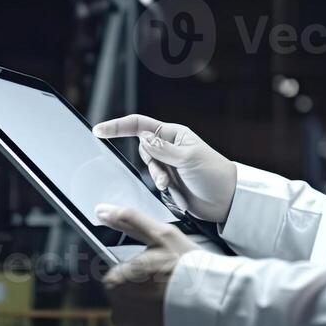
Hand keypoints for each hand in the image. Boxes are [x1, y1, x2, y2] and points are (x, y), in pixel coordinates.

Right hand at [92, 114, 238, 222]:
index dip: (118, 126)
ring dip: (157, 178)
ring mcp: (168, 164)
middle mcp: (169, 147)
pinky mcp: (169, 181)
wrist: (227, 200)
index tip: (98, 131)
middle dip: (150, 164)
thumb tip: (142, 137)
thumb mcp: (188, 158)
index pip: (139, 125)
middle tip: (164, 177)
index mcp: (173, 134)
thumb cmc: (214, 174)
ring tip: (170, 185)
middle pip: (142, 149)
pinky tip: (176, 192)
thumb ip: (163, 149)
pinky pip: (153, 182)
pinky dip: (162, 189)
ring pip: (147, 168)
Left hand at [95, 203, 199, 325]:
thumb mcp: (160, 235)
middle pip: (128, 295)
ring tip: (176, 298)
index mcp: (116, 282)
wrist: (216, 305)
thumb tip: (103, 210)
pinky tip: (180, 315)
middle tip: (170, 282)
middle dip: (144, 289)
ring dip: (154, 308)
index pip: (119, 274)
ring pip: (140, 315)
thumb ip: (129, 220)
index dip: (140, 270)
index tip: (158, 268)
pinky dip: (164, 325)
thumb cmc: (189, 269)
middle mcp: (120, 311)